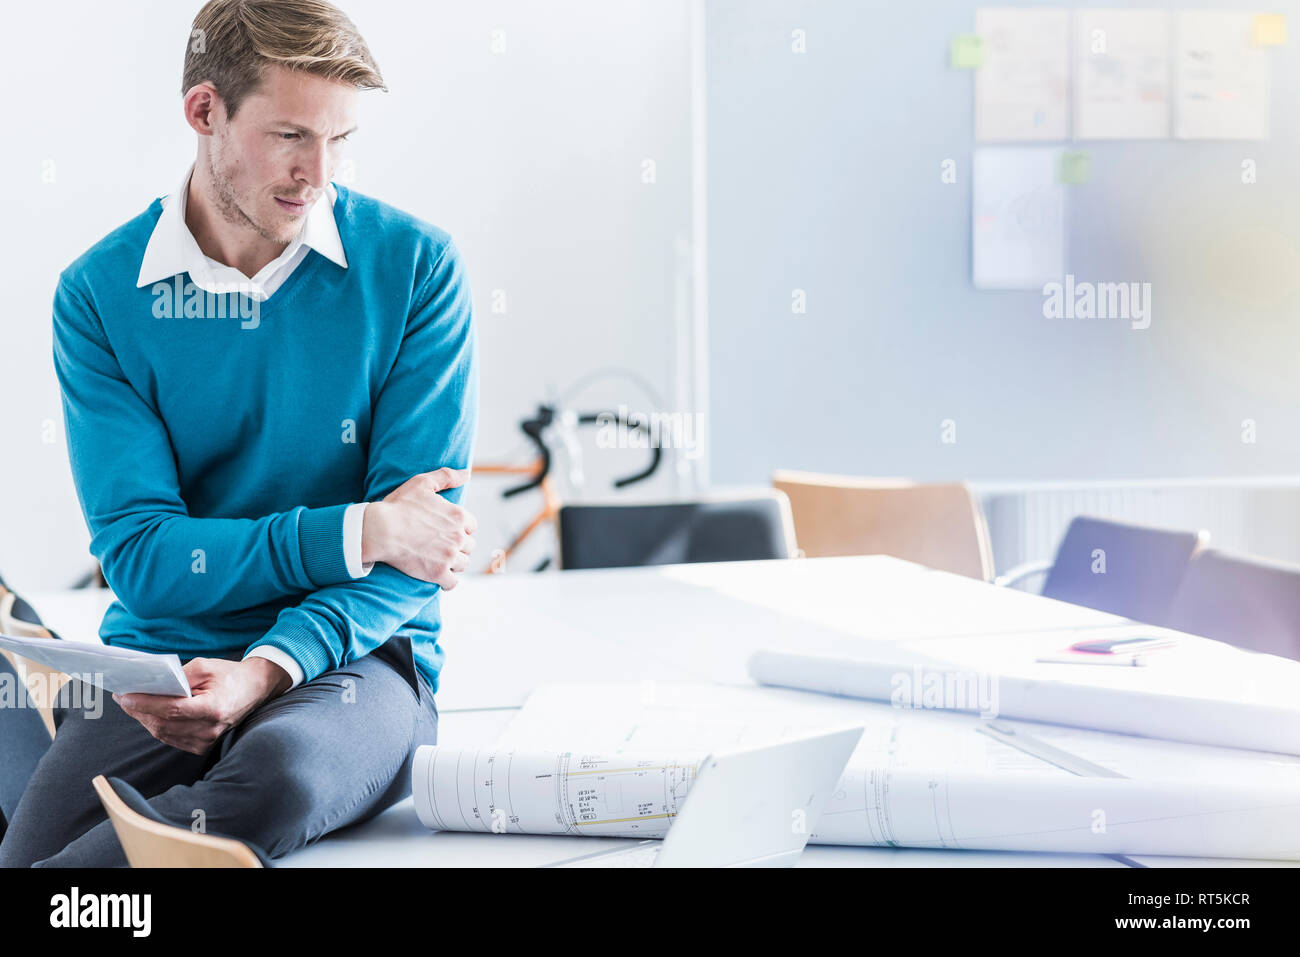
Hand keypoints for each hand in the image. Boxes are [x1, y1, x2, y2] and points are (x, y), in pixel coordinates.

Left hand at [112, 657, 290, 754]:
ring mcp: (207, 740)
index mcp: (214, 708)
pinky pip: (171, 738)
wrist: (256, 688)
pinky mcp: (203, 746)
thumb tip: (149, 684)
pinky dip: (157, 726)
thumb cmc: (229, 675)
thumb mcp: (205, 666)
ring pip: (164, 734)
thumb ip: (178, 676)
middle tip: (123, 697)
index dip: (146, 704)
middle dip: (139, 711)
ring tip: (131, 704)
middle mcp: (210, 729)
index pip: (172, 709)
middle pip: (164, 724)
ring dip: (145, 719)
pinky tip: (148, 714)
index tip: (125, 696)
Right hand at [361, 467, 476, 588]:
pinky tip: (440, 578)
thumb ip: (447, 476)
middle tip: (442, 547)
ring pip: (462, 564)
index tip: (447, 531)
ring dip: (454, 564)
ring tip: (440, 561)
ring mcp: (449, 556)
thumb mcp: (422, 483)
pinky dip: (447, 582)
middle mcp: (458, 537)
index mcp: (458, 516)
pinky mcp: (438, 573)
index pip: (471, 526)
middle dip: (458, 546)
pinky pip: (452, 583)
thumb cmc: (398, 506)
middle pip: (468, 546)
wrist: (380, 530)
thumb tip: (467, 474)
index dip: (460, 528)